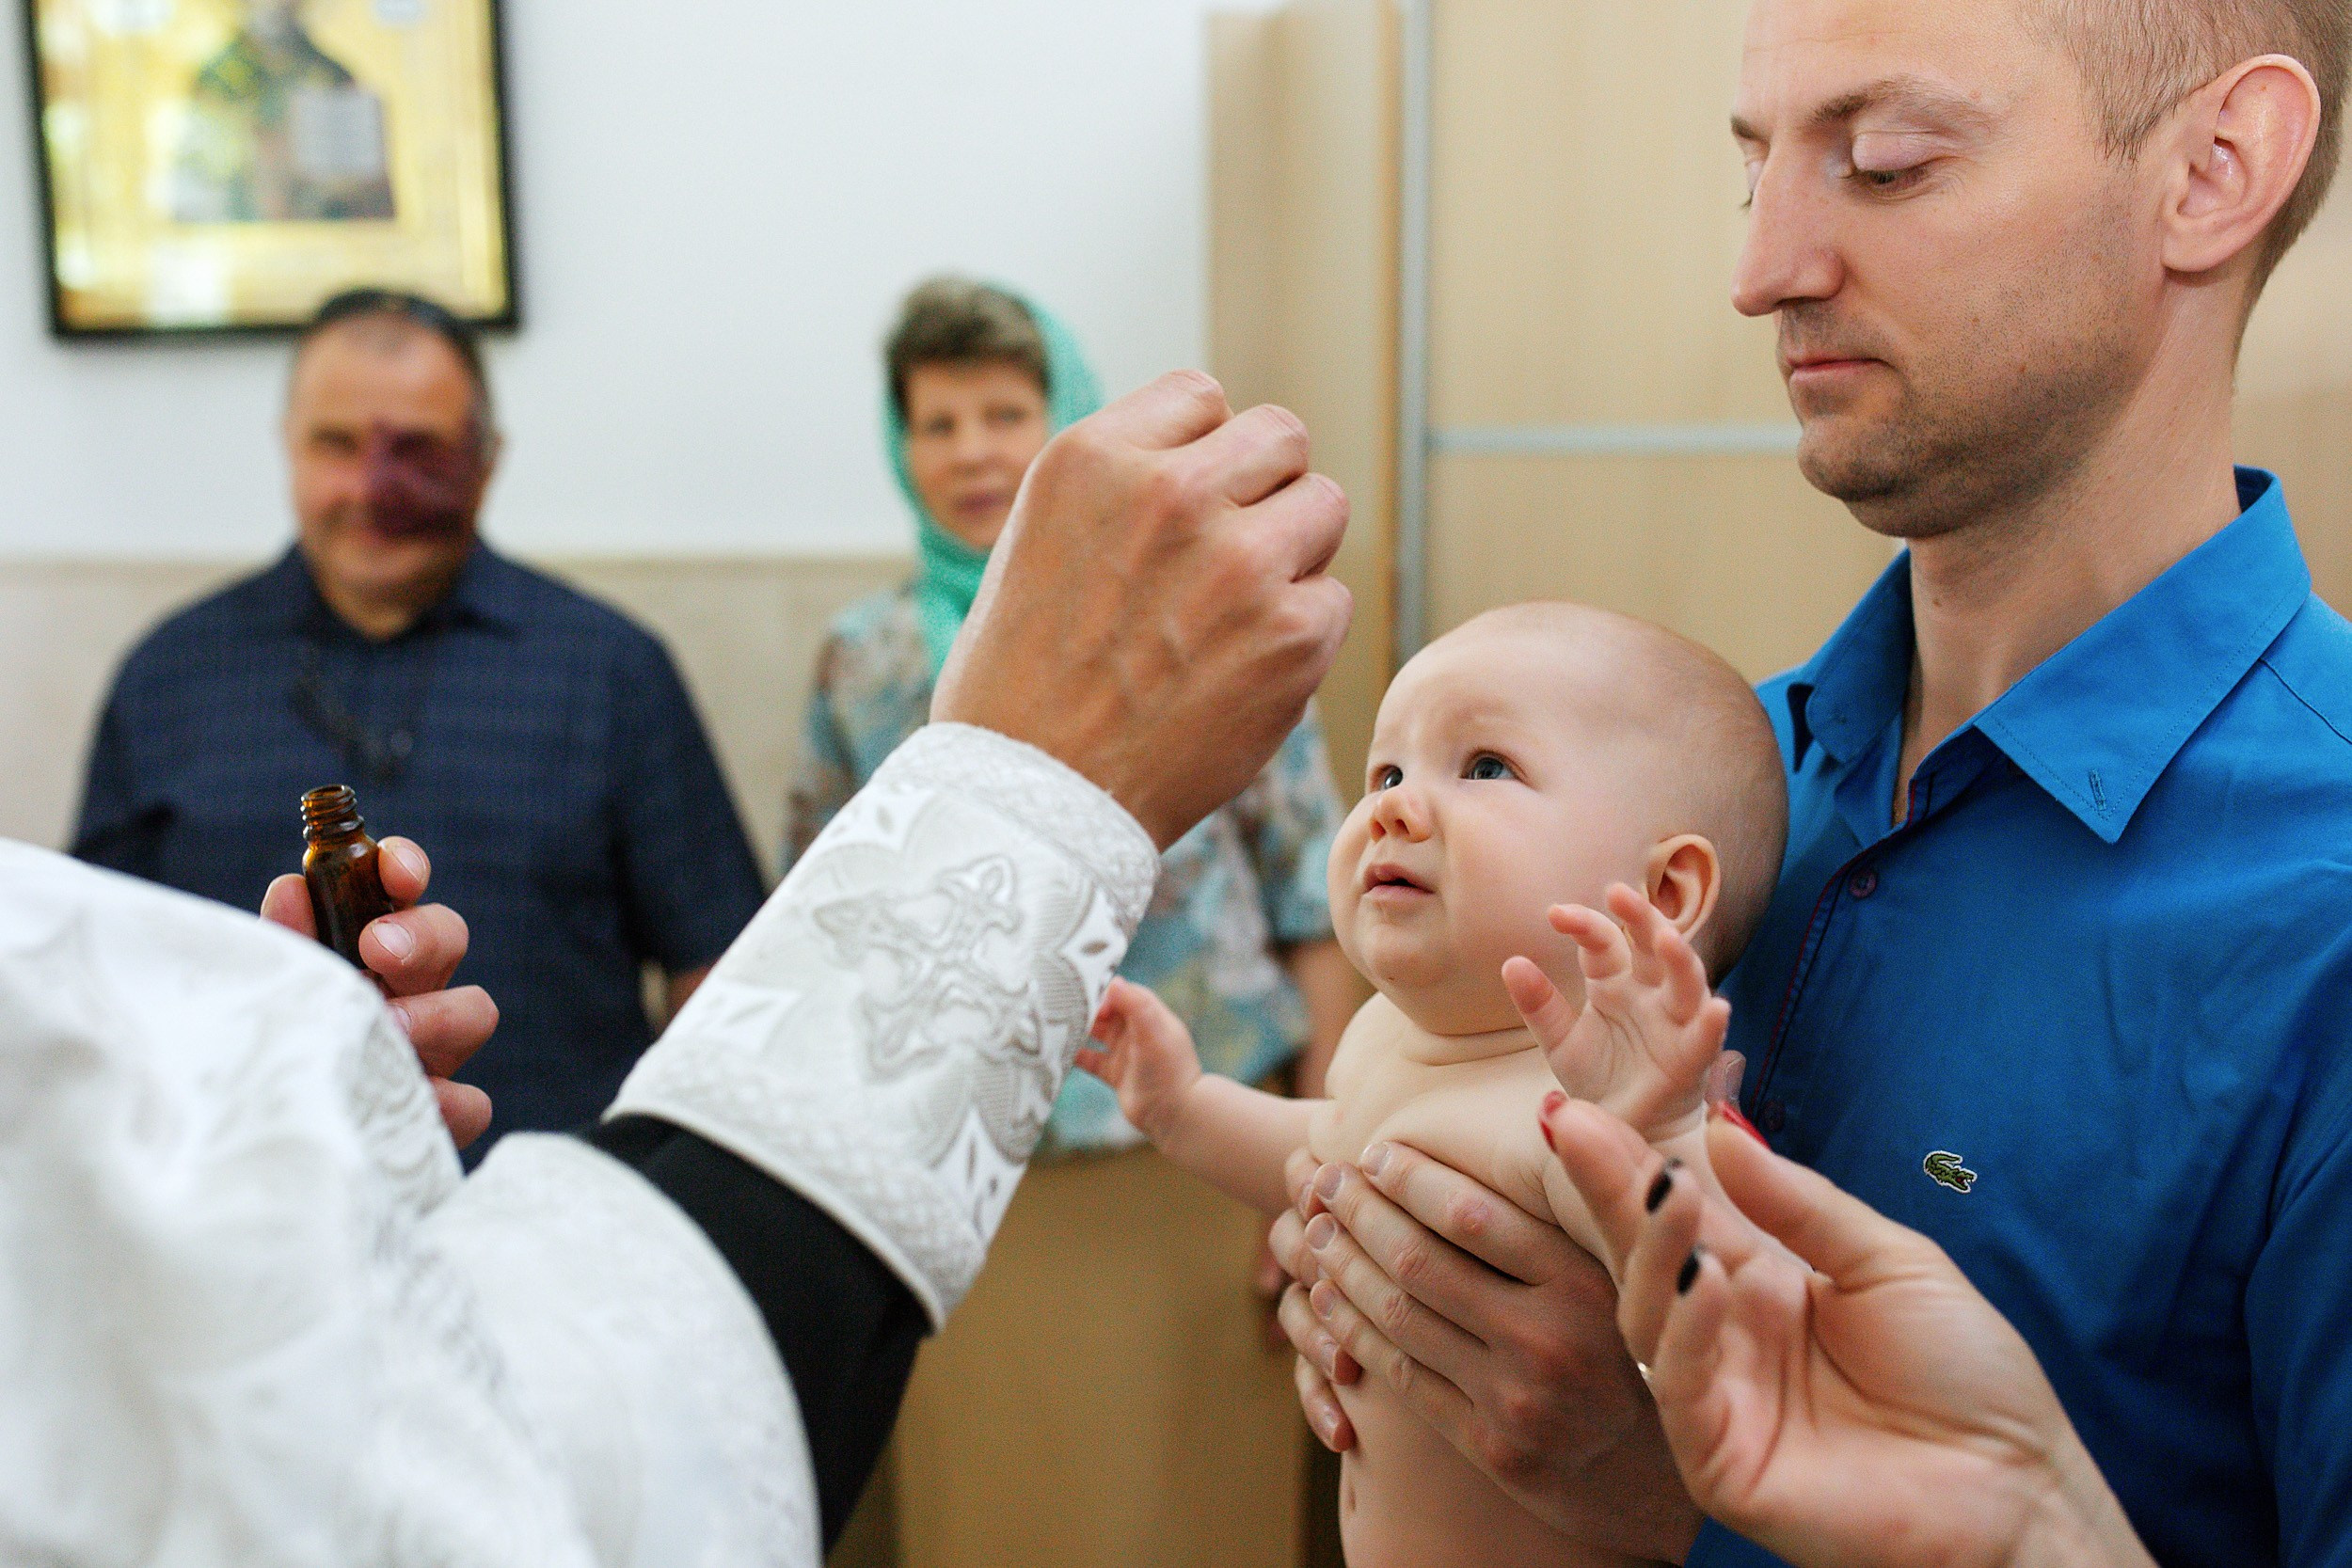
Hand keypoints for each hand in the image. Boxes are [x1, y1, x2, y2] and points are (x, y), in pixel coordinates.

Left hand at [262, 836, 496, 1148]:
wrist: (258, 1147)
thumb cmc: (270, 1051)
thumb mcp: (270, 991)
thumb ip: (285, 944)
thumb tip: (293, 888)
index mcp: (366, 945)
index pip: (400, 885)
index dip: (406, 867)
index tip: (394, 873)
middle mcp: (409, 988)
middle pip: (450, 937)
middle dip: (421, 935)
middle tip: (376, 949)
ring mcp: (433, 1049)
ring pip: (477, 1010)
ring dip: (436, 1013)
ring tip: (389, 1031)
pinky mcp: (439, 1112)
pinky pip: (473, 1102)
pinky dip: (449, 1099)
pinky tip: (411, 1100)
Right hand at [933, 372, 1351, 848]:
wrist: (1032, 801)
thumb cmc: (1021, 680)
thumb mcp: (1038, 537)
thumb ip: (1124, 484)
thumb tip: (1213, 455)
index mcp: (1094, 457)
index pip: (1202, 399)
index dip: (1198, 456)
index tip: (1179, 512)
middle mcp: (1171, 492)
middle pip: (1281, 437)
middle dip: (1262, 490)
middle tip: (1225, 557)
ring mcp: (1241, 560)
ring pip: (1324, 506)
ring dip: (1293, 553)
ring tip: (1234, 614)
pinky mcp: (1293, 633)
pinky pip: (1333, 599)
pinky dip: (1299, 636)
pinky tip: (1239, 674)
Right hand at [1074, 977, 1203, 1143]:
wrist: (1174, 1115)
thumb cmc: (1169, 1070)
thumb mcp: (1154, 1032)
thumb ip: (1135, 1006)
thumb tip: (1114, 982)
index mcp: (1150, 1016)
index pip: (1124, 993)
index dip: (1105, 992)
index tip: (1087, 997)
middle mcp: (1136, 1031)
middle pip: (1106, 1011)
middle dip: (1086, 1008)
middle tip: (1062, 1007)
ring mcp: (1124, 1052)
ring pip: (1095, 1034)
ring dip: (1078, 1030)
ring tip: (1054, 1025)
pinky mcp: (1114, 1073)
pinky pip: (1090, 1059)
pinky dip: (1075, 1055)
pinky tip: (1058, 1051)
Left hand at [1268, 1141, 1700, 1557]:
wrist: (1664, 1472)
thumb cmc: (1643, 1343)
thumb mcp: (1646, 1271)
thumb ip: (1602, 1197)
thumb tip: (1551, 1111)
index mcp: (1586, 1284)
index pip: (1470, 1215)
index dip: (1410, 1178)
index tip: (1375, 1152)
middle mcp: (1550, 1342)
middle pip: (1420, 1263)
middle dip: (1360, 1213)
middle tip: (1325, 1180)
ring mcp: (1516, 1400)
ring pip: (1400, 1317)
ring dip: (1343, 1266)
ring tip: (1316, 1230)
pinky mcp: (1490, 1448)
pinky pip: (1400, 1377)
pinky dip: (1354, 1331)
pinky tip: (1329, 1298)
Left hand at [1505, 883, 1727, 1140]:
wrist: (1619, 1128)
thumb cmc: (1598, 1076)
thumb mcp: (1560, 1039)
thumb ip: (1539, 1004)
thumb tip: (1511, 962)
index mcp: (1616, 981)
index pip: (1603, 940)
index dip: (1583, 923)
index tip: (1555, 914)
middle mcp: (1650, 992)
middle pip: (1651, 945)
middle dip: (1640, 917)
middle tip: (1619, 894)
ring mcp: (1675, 1021)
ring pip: (1686, 981)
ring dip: (1680, 959)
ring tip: (1667, 939)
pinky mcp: (1691, 1058)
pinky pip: (1706, 1037)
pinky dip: (1713, 1022)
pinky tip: (1717, 1009)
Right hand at [1544, 1099, 2155, 1567]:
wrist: (2021, 1491)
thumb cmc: (1970, 1380)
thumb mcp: (1892, 1263)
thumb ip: (1803, 1205)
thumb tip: (1721, 1135)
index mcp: (1765, 1287)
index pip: (1684, 1217)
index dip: (1636, 1166)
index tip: (1586, 1109)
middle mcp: (1727, 1338)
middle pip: (1649, 1257)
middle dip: (1612, 1190)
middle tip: (1575, 1126)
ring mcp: (1719, 1401)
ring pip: (1650, 1319)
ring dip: (1653, 1250)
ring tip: (1669, 1190)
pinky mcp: (1720, 1462)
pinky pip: (1682, 1390)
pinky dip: (1685, 1333)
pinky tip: (1704, 1281)